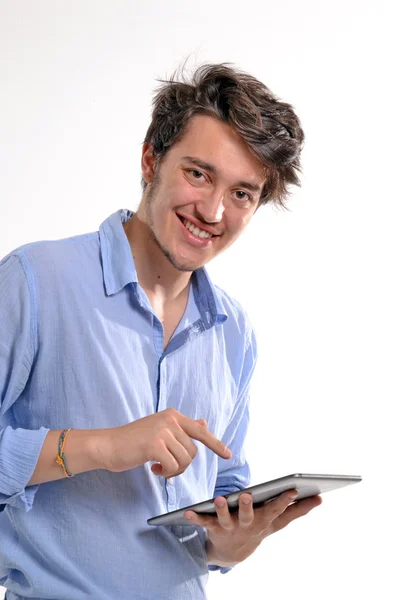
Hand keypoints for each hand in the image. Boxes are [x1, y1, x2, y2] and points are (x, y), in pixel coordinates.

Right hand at [99, 408, 231, 476]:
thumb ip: (182, 428)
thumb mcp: (159, 430)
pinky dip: (166, 473)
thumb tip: (203, 423)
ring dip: (173, 470)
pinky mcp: (155, 444)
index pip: (200, 430)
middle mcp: (170, 419)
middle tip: (165, 467)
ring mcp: (162, 430)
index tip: (228, 455)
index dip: (215, 444)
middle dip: (182, 465)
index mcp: (172, 415)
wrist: (108, 445)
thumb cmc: (133, 441)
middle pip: (193, 451)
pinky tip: (153, 469)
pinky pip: (173, 466)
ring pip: (185, 460)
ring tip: (158, 467)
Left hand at [184, 490, 322, 567]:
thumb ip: (297, 510)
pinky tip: (187, 512)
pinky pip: (203, 522)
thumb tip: (320, 499)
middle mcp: (247, 524)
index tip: (293, 488)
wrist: (232, 554)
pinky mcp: (212, 528)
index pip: (276, 509)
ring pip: (225, 518)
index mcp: (263, 520)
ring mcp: (229, 527)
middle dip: (248, 506)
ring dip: (221, 510)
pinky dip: (195, 518)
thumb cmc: (258, 528)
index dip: (284, 500)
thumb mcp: (277, 522)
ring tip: (217, 499)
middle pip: (248, 515)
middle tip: (247, 494)